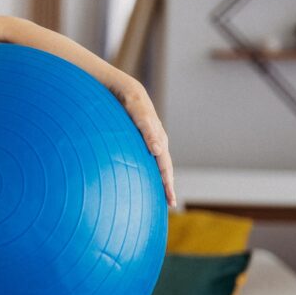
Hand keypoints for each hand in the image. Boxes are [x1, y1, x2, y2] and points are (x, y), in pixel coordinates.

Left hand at [114, 80, 176, 207]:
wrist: (125, 90)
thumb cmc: (131, 102)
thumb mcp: (139, 115)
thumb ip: (147, 131)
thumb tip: (158, 151)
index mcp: (159, 139)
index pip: (165, 166)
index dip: (168, 183)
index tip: (170, 200)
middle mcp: (157, 142)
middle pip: (165, 168)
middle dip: (167, 185)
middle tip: (170, 203)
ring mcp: (149, 142)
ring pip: (157, 164)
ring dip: (160, 179)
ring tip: (161, 194)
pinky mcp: (141, 140)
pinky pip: (148, 159)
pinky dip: (150, 170)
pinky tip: (144, 176)